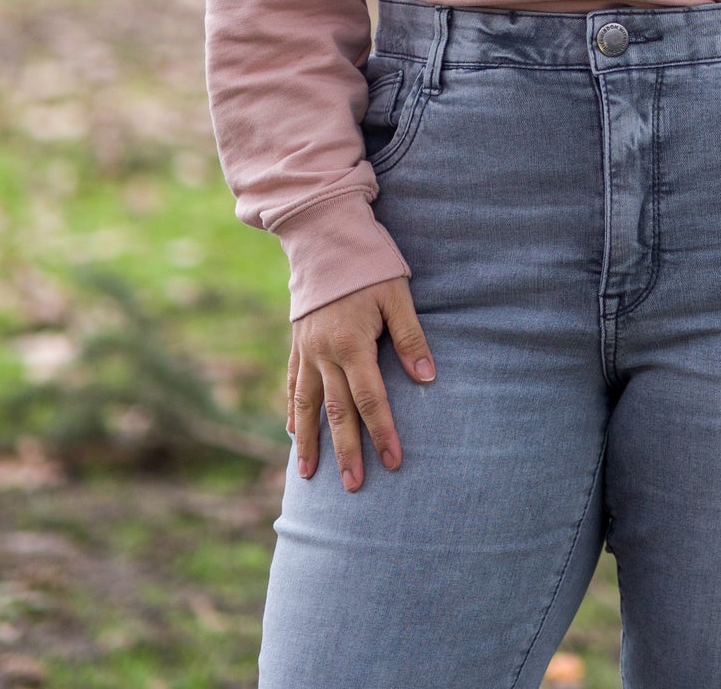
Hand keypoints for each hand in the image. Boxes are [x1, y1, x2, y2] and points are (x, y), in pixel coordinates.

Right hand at [288, 277, 435, 492]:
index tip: (393, 461)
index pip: (370, 399)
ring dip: (310, 442)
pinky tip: (293, 432)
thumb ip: (410, 338)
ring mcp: (306, 350)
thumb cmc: (368, 263)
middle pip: (337, 411)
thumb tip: (428, 379)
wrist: (323, 234)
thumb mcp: (396, 295)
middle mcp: (324, 353)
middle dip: (346, 450)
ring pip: (307, 405)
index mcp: (351, 344)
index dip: (383, 431)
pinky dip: (293, 410)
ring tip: (309, 476)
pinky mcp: (296, 342)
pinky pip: (293, 384)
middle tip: (354, 486)